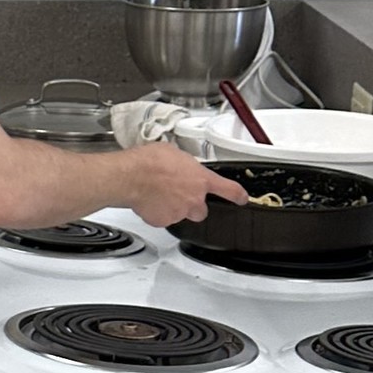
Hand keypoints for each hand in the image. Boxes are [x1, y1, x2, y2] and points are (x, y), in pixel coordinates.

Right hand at [120, 142, 248, 227]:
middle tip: (179, 193)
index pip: (229, 190)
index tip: (242, 198)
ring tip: (158, 193)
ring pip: (181, 214)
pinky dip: (158, 212)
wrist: (131, 176)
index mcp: (201, 179)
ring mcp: (180, 212)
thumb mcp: (173, 152)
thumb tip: (181, 165)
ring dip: (173, 206)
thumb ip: (184, 163)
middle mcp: (194, 199)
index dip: (237, 195)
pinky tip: (149, 200)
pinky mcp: (164, 221)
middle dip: (193, 204)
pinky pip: (164, 218)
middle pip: (201, 209)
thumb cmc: (149, 161)